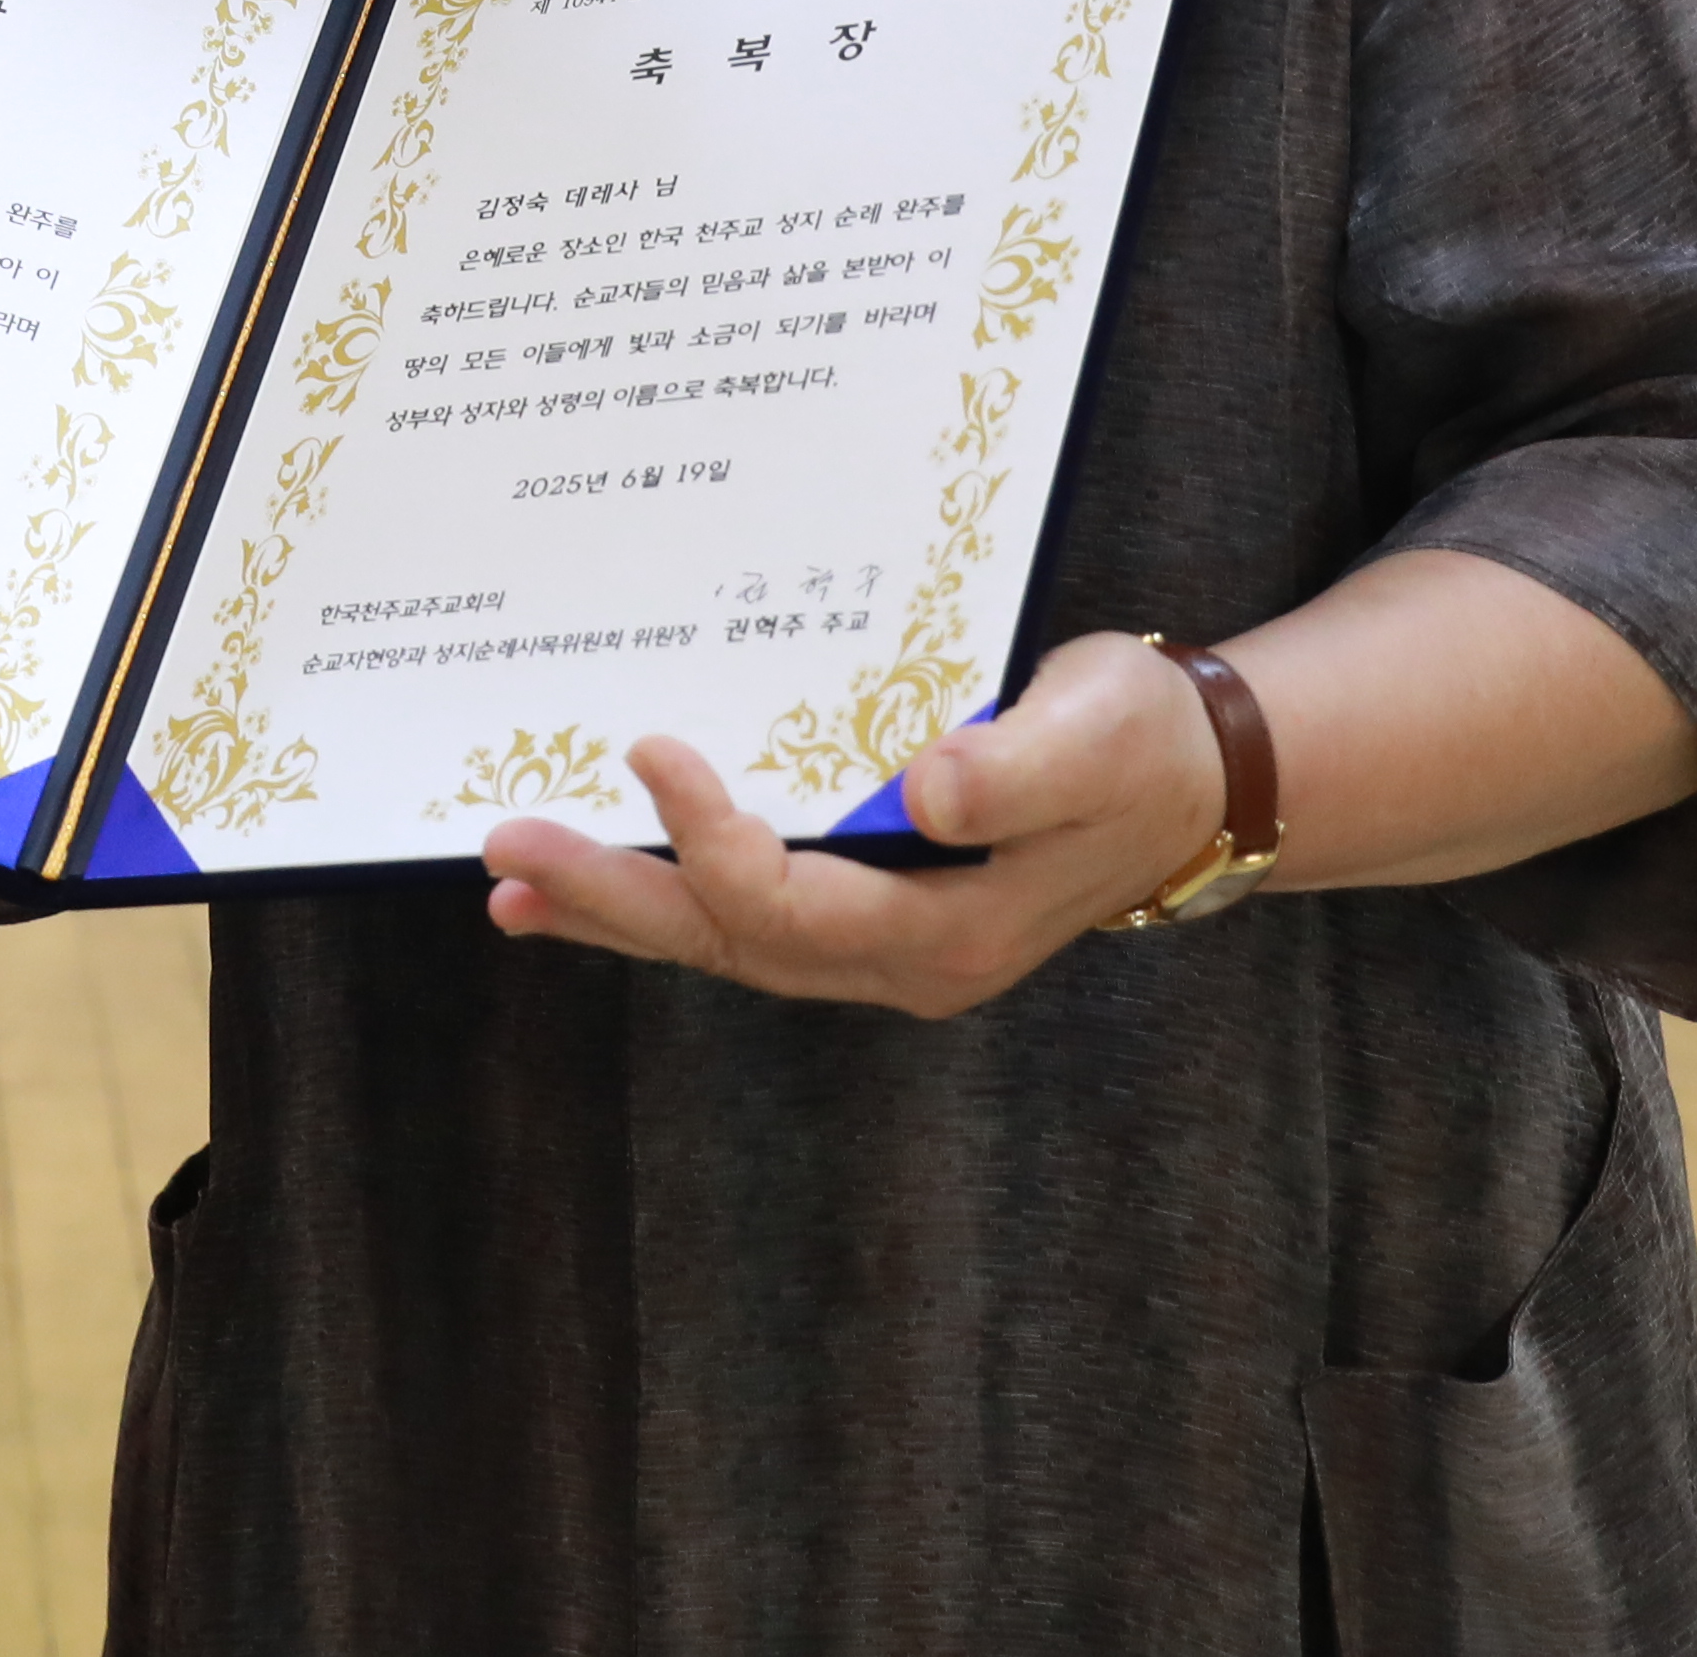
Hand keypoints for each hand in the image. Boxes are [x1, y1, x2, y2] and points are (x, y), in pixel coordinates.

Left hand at [473, 629, 1226, 1019]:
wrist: (1188, 780)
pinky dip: (662, 903)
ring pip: (725, 943)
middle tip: (509, 853)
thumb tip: (924, 790)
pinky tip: (592, 891)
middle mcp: (900, 961)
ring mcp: (877, 945)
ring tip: (511, 889)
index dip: (713, 839)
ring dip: (618, 912)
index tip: (652, 747)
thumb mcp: (1098, 735)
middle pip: (733, 942)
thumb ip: (1017, 771)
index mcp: (949, 932)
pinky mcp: (864, 909)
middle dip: (616, 897)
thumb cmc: (1140, 742)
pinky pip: (743, 920)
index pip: (796, 904)